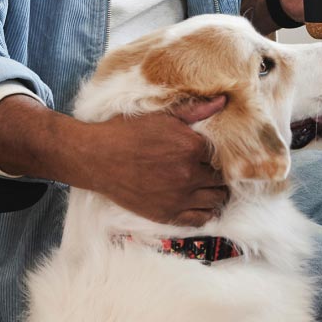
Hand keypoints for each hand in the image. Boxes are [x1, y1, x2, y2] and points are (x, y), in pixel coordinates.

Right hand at [74, 95, 229, 226]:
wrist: (98, 157)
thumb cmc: (129, 132)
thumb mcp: (164, 116)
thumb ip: (196, 110)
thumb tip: (223, 102)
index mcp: (192, 147)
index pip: (223, 155)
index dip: (220, 155)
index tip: (216, 155)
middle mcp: (189, 174)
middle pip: (221, 179)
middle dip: (220, 174)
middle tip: (215, 171)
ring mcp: (178, 197)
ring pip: (215, 200)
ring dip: (217, 193)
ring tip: (212, 188)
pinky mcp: (166, 214)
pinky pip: (199, 219)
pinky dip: (206, 213)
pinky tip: (204, 206)